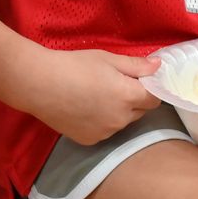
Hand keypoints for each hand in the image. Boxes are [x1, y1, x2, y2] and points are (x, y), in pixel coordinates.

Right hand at [25, 49, 161, 145]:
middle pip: (139, 112)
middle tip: (112, 85)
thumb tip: (158, 66)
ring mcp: (105, 133)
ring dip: (117, 112)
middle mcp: (121, 119)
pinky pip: (104, 131)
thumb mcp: (107, 58)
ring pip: (121, 122)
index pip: (154, 99)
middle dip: (133, 100)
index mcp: (128, 96)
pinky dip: (100, 122)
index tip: (136, 81)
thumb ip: (136, 65)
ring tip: (94, 97)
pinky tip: (83, 109)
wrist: (39, 84)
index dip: (148, 89)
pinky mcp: (90, 140)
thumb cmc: (73, 65)